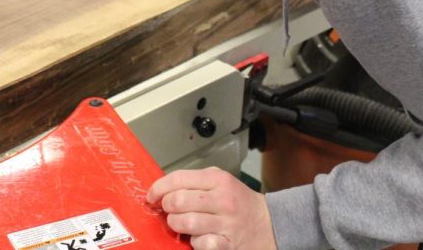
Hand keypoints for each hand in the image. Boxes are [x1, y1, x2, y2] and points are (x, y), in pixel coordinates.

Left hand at [147, 167, 277, 249]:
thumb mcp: (220, 182)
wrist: (270, 223)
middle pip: (178, 201)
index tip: (152, 196)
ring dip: (176, 224)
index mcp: (217, 179)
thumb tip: (163, 189)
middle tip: (168, 210)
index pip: (178, 179)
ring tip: (179, 224)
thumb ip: (195, 182)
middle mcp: (222, 200)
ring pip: (186, 223)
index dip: (158, 188)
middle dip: (167, 207)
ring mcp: (226, 223)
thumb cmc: (239, 201)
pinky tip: (198, 238)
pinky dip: (195, 242)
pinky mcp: (228, 245)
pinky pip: (201, 244)